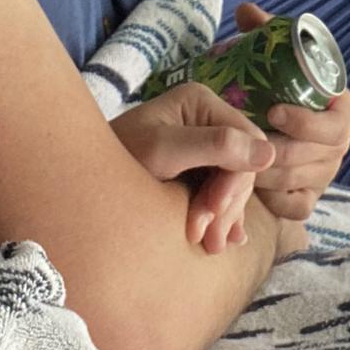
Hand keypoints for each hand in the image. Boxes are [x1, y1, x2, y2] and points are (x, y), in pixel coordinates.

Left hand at [111, 84, 274, 253]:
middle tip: (207, 239)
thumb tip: (269, 153)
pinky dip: (225, 216)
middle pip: (241, 165)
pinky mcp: (196, 169)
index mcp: (202, 102)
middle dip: (226, 204)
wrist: (80, 179)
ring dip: (225, 216)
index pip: (245, 141)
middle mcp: (207, 119)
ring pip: (234, 183)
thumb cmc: (116, 157)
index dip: (236, 180)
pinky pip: (223, 191)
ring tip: (210, 246)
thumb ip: (214, 146)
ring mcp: (203, 144)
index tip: (214, 212)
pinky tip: (227, 238)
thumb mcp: (162, 151)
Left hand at [234, 2, 349, 221]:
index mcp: (339, 109)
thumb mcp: (268, 57)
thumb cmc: (271, 86)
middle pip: (313, 157)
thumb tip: (248, 12)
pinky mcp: (307, 199)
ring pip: (297, 182)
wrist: (267, 125)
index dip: (305, 121)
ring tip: (232, 160)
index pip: (333, 123)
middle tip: (241, 143)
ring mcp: (325, 174)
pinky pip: (294, 207)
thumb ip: (263, 33)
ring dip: (264, 174)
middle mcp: (338, 144)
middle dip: (276, 151)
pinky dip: (270, 199)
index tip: (272, 111)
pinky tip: (243, 184)